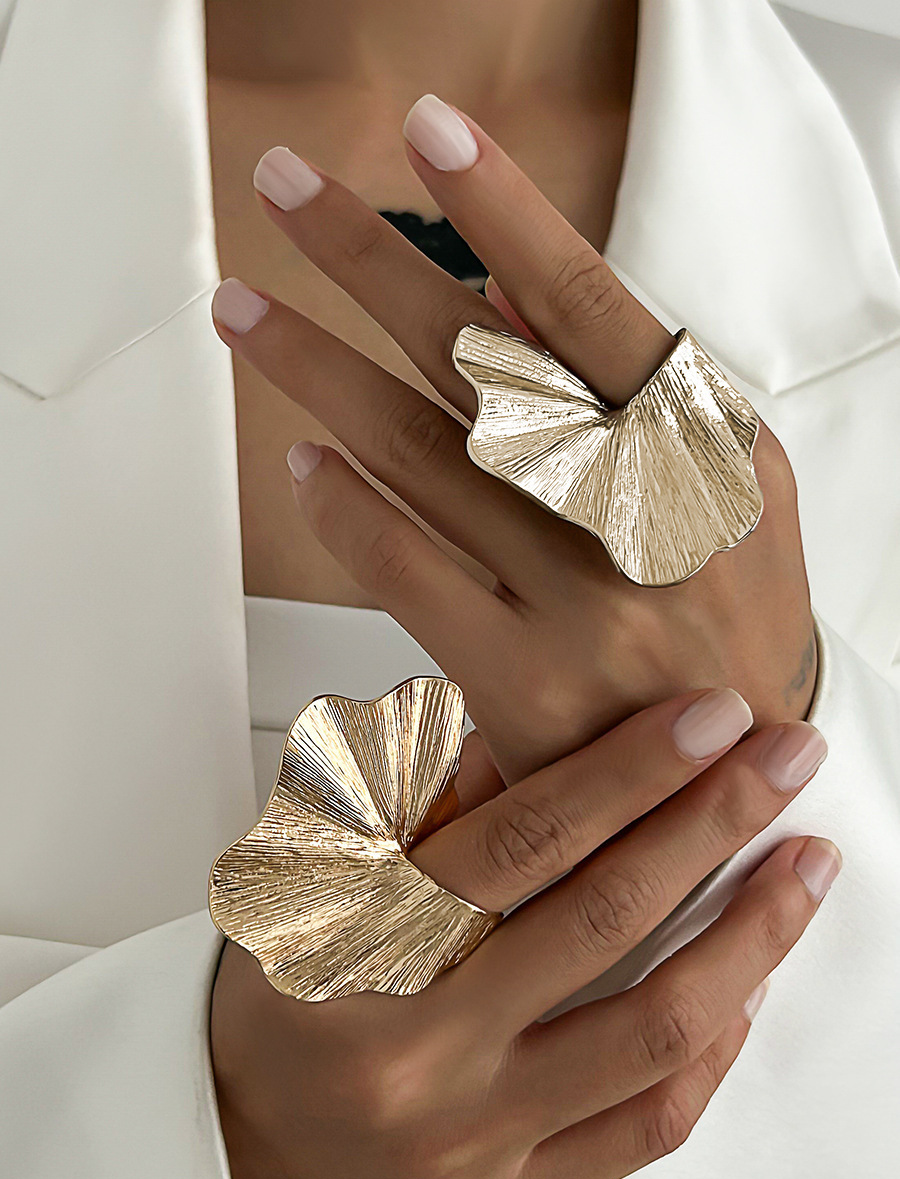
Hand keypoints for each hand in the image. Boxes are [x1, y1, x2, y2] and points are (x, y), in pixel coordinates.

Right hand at [211, 691, 833, 1178]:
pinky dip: (713, 1049)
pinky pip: (646, 1127)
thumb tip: (521, 734)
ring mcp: (473, 1132)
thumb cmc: (284, 995)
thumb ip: (416, 804)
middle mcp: (420, 1045)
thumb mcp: (311, 875)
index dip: (628, 771)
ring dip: (748, 936)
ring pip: (649, 1028)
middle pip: (602, 918)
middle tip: (782, 759)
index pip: (522, 842)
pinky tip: (749, 987)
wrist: (244, 1138)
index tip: (705, 718)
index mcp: (359, 947)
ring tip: (802, 868)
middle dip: (712, 823)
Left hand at [212, 97, 814, 782]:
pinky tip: (302, 461)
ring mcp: (579, 603)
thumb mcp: (727, 480)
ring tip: (246, 312)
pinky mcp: (522, 682)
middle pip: (478, 358)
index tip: (431, 131)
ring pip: (420, 456)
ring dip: (318, 372)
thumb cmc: (728, 602)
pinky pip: (408, 576)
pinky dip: (346, 511)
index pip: (589, 304)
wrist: (737, 763)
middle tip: (288, 189)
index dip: (504, 210)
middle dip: (370, 260)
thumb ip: (631, 387)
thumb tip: (514, 294)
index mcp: (704, 448)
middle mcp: (640, 517)